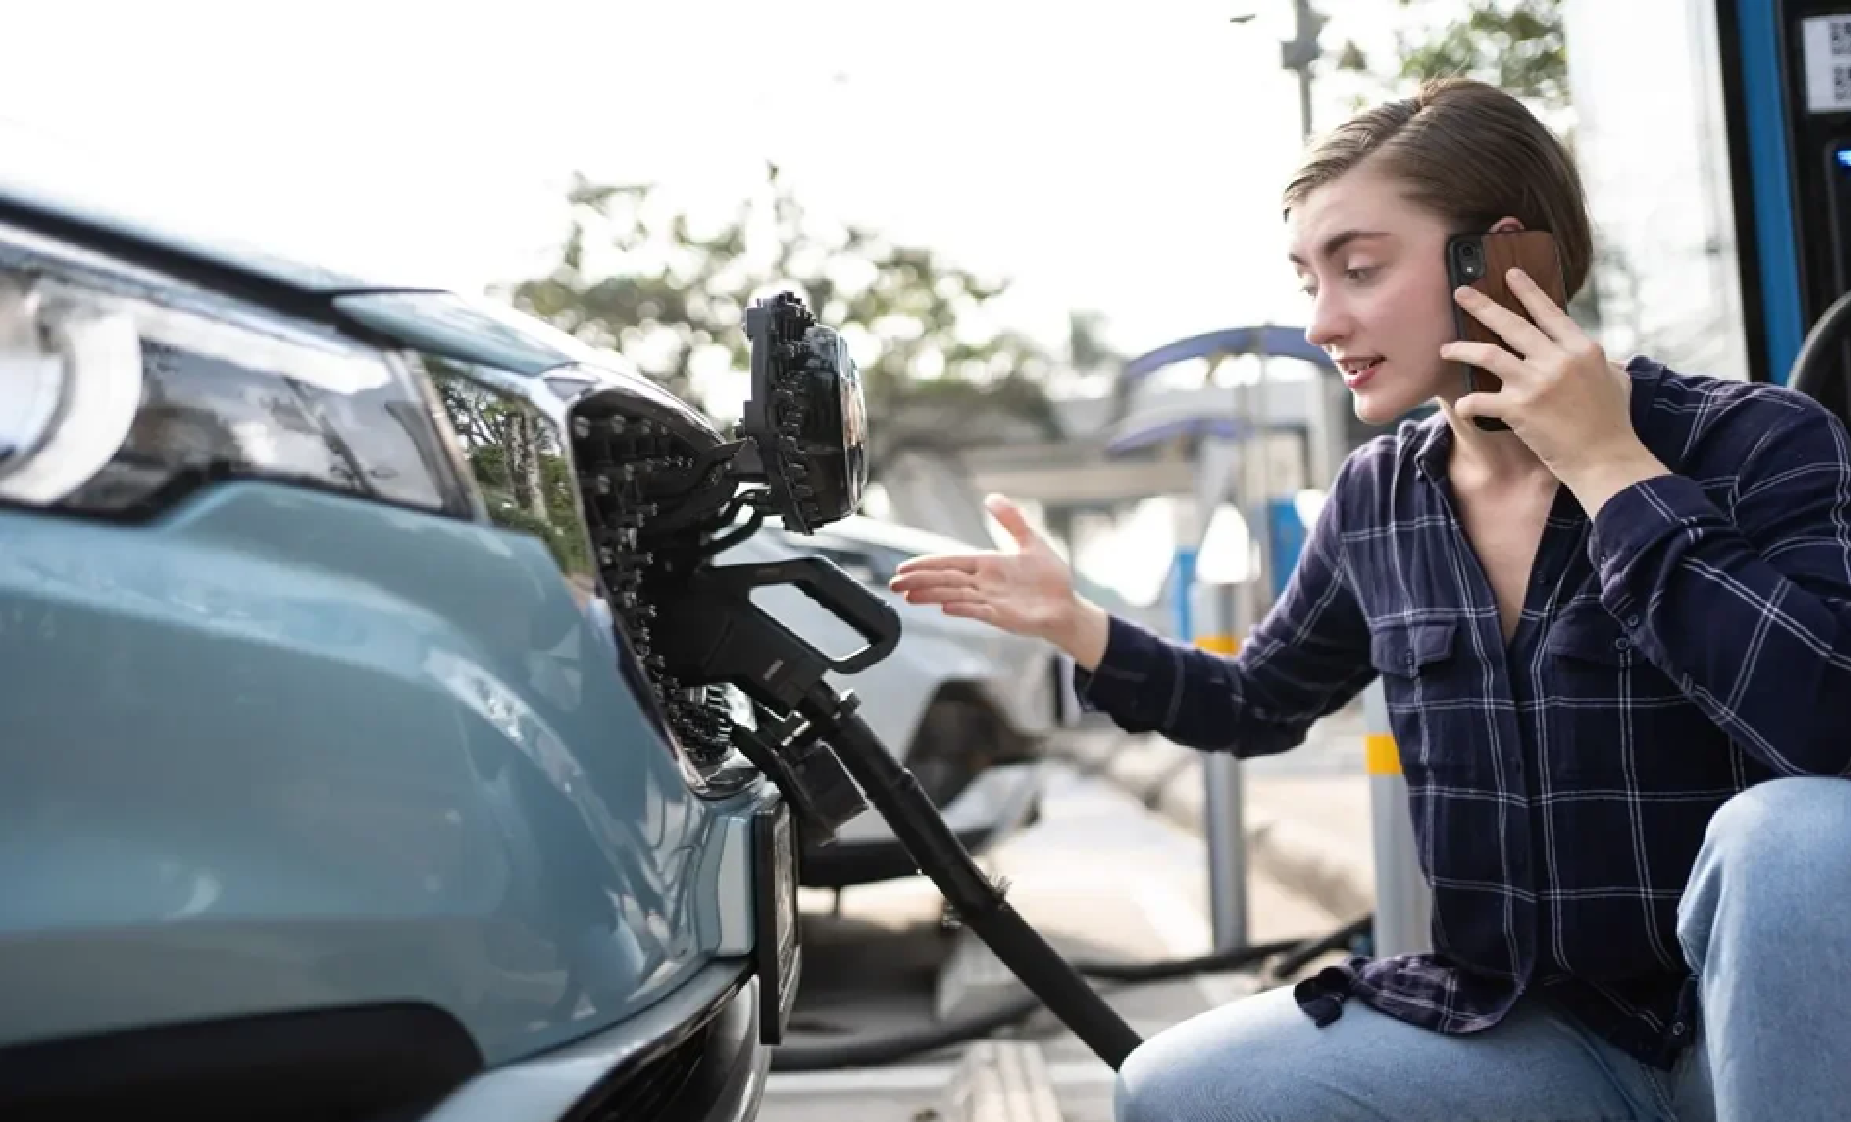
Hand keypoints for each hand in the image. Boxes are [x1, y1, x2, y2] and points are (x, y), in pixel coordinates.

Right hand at [888, 494, 1105, 663]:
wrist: (1068, 607)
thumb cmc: (1051, 578)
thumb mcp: (1031, 542)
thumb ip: (1011, 520)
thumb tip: (991, 497)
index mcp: (987, 564)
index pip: (950, 562)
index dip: (926, 564)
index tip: (904, 567)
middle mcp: (984, 583)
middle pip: (945, 579)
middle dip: (919, 580)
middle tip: (894, 584)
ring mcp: (990, 601)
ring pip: (954, 595)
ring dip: (931, 595)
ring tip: (909, 596)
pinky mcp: (1001, 616)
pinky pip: (977, 612)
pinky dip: (962, 609)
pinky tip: (945, 607)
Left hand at [1442, 269, 1661, 502]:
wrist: (1606, 459)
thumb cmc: (1614, 423)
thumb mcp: (1618, 380)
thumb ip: (1604, 362)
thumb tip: (1602, 357)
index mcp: (1582, 349)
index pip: (1549, 313)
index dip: (1527, 292)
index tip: (1509, 274)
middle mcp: (1558, 360)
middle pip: (1512, 325)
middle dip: (1482, 306)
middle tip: (1460, 292)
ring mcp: (1536, 383)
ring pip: (1488, 354)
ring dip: (1462, 349)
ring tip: (1445, 348)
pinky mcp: (1518, 409)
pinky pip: (1480, 400)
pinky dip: (1467, 402)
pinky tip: (1460, 404)